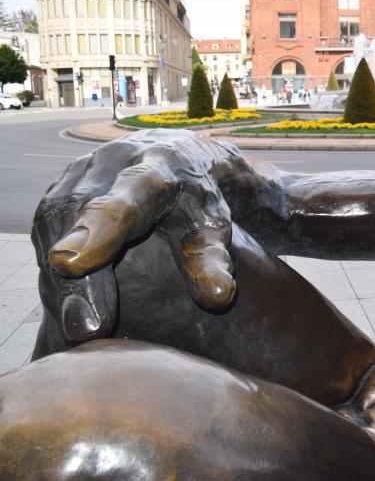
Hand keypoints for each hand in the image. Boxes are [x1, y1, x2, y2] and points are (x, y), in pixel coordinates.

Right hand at [32, 129, 246, 344]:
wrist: (182, 156)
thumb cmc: (199, 200)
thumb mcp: (211, 225)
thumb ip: (211, 259)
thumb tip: (217, 298)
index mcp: (159, 166)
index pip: (126, 197)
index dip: (97, 229)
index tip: (71, 263)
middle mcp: (114, 160)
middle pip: (78, 212)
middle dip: (75, 274)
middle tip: (86, 328)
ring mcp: (83, 167)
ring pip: (53, 219)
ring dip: (58, 276)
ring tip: (76, 324)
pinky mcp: (64, 182)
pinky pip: (46, 223)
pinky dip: (52, 264)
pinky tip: (64, 299)